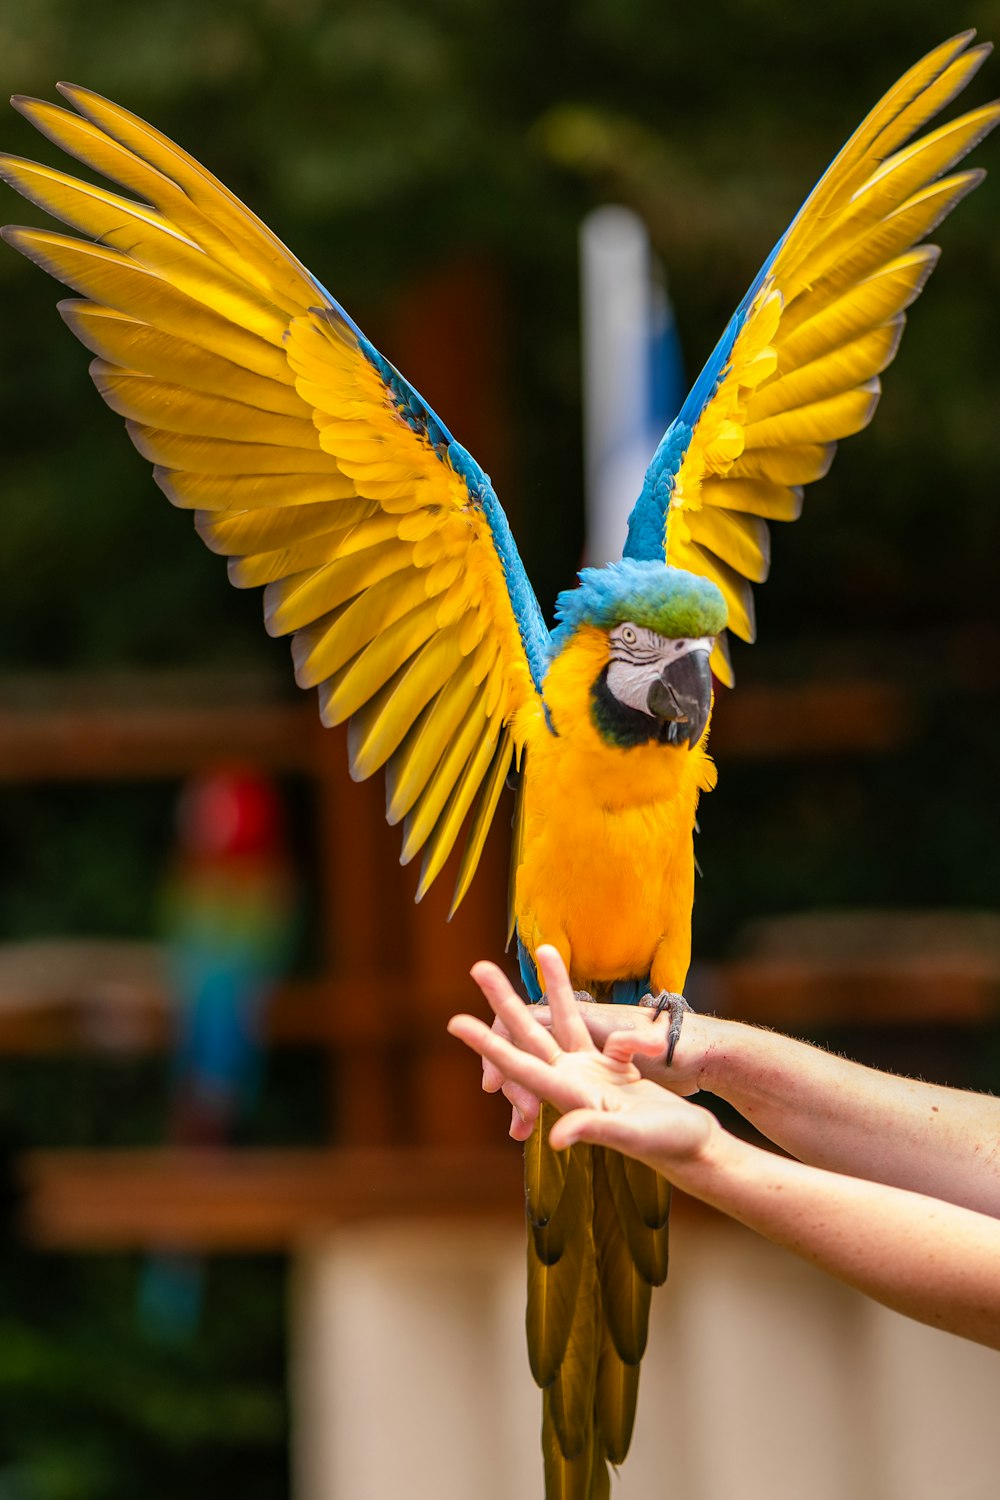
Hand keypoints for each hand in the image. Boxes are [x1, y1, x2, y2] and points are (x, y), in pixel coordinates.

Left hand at [449, 946, 717, 1166]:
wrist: (694, 1148)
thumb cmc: (669, 1144)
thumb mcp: (633, 1136)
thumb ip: (594, 1130)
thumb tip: (556, 1137)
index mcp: (570, 1093)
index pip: (519, 1064)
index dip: (487, 1044)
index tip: (455, 1022)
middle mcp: (573, 1079)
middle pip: (529, 1033)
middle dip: (504, 1000)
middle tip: (478, 967)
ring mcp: (592, 1071)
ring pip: (562, 1020)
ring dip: (550, 986)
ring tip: (543, 947)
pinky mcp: (613, 1067)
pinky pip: (591, 1027)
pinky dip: (584, 1006)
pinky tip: (581, 989)